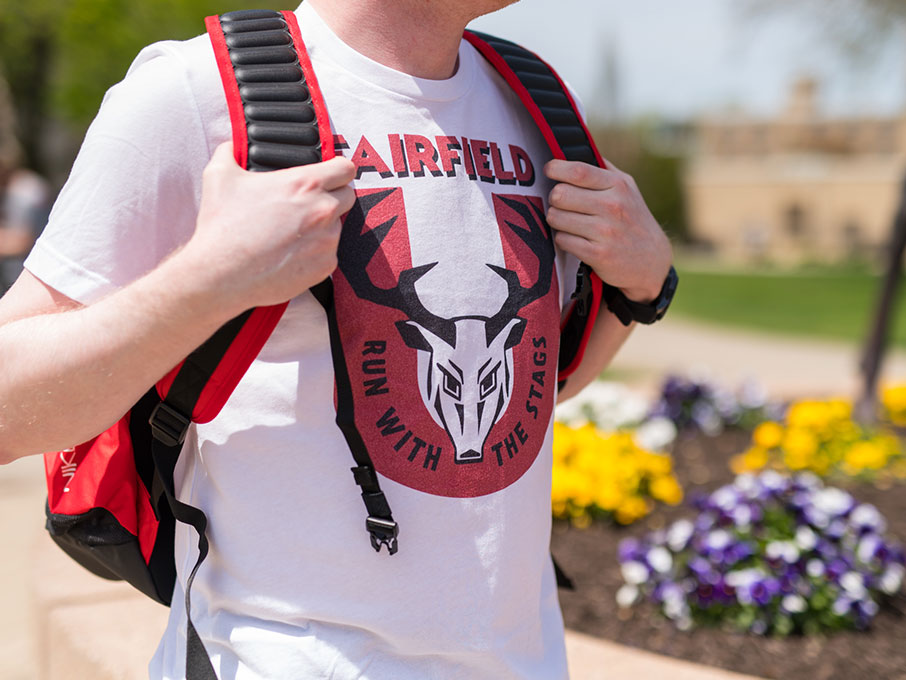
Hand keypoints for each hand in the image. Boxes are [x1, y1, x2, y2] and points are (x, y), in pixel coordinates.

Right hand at [181, 142, 355, 312]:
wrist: (221, 273)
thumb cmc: (222, 226)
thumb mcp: (219, 176)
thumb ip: (230, 152)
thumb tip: (231, 146)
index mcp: (305, 184)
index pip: (346, 168)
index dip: (338, 169)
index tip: (332, 174)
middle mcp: (323, 210)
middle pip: (348, 196)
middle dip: (333, 197)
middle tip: (309, 204)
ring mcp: (328, 240)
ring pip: (337, 227)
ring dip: (322, 227)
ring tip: (292, 233)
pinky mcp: (325, 266)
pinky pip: (329, 254)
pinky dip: (315, 253)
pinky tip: (291, 254)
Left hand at [545, 158, 671, 302]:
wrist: (651, 260)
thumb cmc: (632, 219)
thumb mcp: (627, 188)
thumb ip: (603, 169)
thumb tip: (577, 145)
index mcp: (618, 185)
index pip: (577, 171)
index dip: (555, 169)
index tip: (549, 171)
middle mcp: (612, 206)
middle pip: (559, 194)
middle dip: (554, 199)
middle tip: (561, 204)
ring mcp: (605, 231)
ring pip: (556, 218)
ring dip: (556, 220)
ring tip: (568, 222)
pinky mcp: (597, 254)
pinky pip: (562, 240)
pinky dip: (563, 239)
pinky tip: (575, 239)